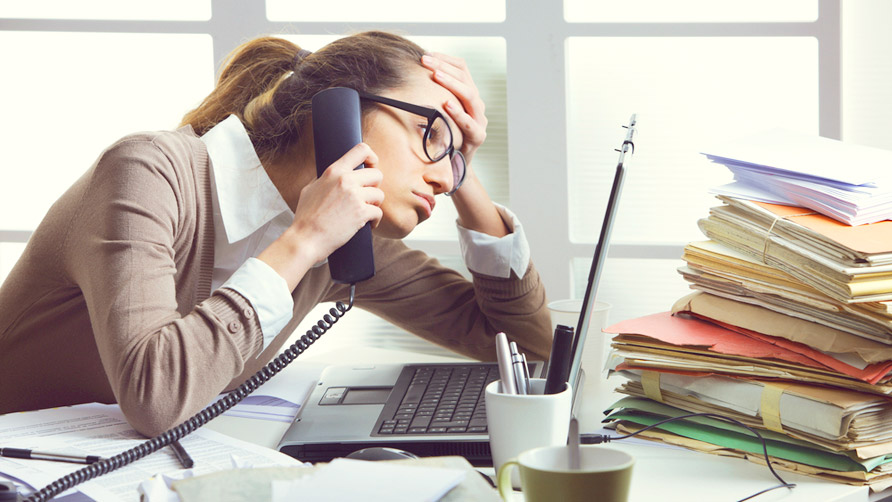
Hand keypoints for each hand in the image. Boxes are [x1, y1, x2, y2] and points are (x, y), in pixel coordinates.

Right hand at [290, 143, 383, 263]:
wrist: (306, 239)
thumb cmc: (306, 217)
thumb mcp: (310, 189)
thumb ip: (325, 179)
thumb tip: (334, 175)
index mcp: (334, 171)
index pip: (361, 150)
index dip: (372, 157)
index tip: (372, 167)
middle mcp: (346, 180)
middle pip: (377, 174)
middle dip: (374, 187)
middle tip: (367, 198)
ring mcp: (354, 196)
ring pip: (379, 195)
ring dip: (375, 205)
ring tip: (365, 213)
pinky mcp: (361, 213)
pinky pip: (378, 213)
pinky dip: (374, 221)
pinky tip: (367, 225)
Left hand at [421, 52, 487, 166]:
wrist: (455, 164)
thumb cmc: (445, 135)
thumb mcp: (439, 112)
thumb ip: (432, 94)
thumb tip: (410, 75)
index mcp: (469, 94)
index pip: (462, 68)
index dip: (445, 59)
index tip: (426, 55)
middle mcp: (476, 104)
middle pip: (465, 78)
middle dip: (443, 66)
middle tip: (425, 60)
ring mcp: (479, 120)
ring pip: (470, 96)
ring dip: (452, 84)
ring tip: (436, 75)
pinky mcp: (477, 137)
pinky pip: (470, 123)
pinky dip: (458, 113)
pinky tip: (446, 104)